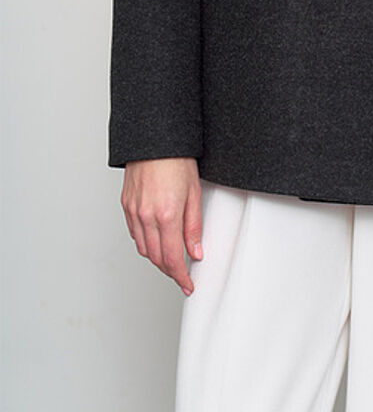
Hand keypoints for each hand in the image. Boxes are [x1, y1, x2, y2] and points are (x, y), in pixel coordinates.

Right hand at [120, 157, 202, 295]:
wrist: (154, 139)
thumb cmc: (177, 160)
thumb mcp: (194, 193)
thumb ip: (193, 226)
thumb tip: (195, 252)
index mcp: (166, 215)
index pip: (172, 259)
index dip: (180, 277)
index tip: (187, 285)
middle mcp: (146, 216)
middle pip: (156, 258)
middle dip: (170, 271)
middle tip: (182, 275)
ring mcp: (133, 212)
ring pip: (143, 249)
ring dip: (157, 259)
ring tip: (171, 259)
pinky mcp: (126, 205)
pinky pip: (134, 233)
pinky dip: (145, 242)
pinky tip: (156, 240)